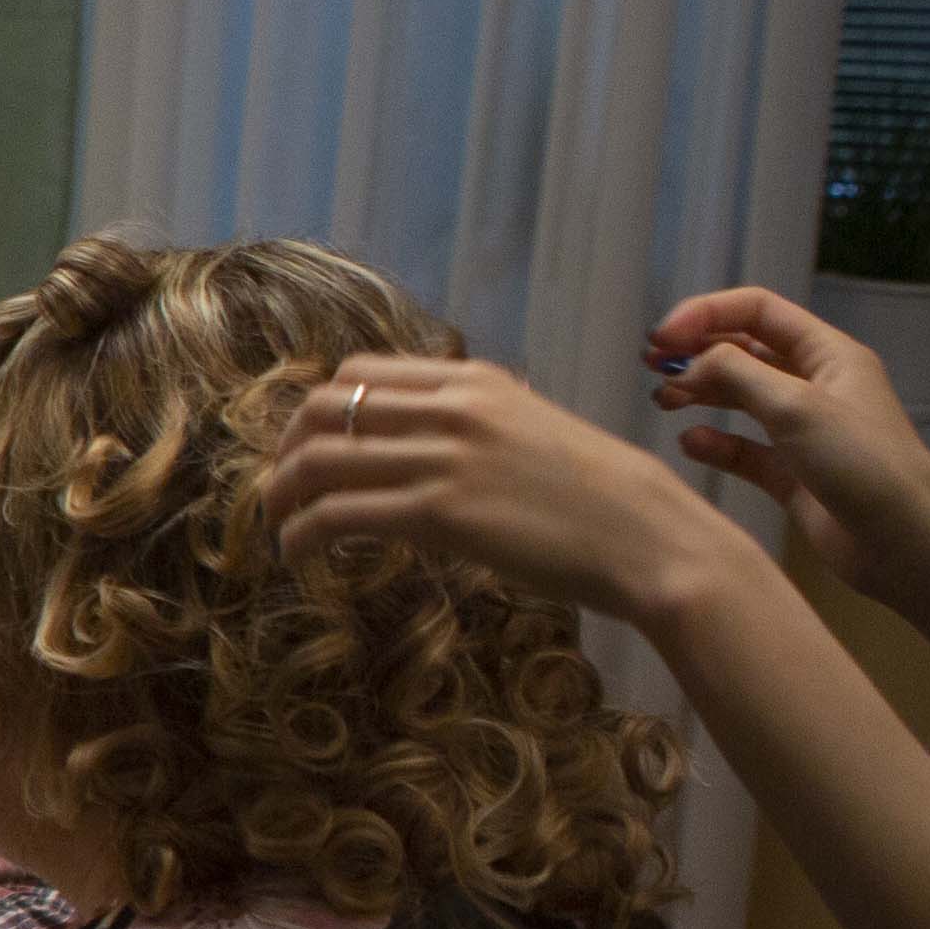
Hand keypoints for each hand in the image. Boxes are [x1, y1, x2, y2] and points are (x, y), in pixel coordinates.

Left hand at [262, 355, 747, 629]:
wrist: (650, 538)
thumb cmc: (600, 500)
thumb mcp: (536, 431)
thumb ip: (478, 425)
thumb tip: (427, 441)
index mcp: (476, 381)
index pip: (361, 372)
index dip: (318, 410)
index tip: (306, 446)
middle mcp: (454, 407)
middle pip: (325, 407)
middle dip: (288, 447)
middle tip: (281, 488)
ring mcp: (445, 456)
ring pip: (319, 460)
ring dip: (282, 496)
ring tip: (279, 527)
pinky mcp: (440, 511)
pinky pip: (337, 514)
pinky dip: (302, 534)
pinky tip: (299, 556)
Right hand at [641, 286, 929, 610]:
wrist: (904, 543)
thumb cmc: (861, 464)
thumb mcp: (796, 406)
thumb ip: (737, 373)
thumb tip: (691, 363)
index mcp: (828, 355)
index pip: (758, 311)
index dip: (706, 315)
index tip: (662, 338)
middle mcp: (815, 385)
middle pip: (745, 350)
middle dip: (697, 351)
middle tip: (651, 365)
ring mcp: (802, 431)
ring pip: (740, 397)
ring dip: (700, 392)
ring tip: (662, 401)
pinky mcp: (791, 475)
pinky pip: (742, 449)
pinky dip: (714, 443)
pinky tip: (690, 443)